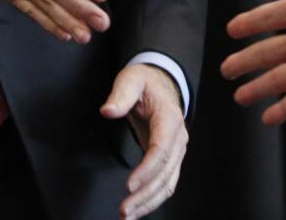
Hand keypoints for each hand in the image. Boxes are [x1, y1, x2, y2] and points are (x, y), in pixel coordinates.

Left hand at [101, 64, 187, 219]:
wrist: (160, 83)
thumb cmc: (144, 81)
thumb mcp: (131, 79)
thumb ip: (120, 95)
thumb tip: (108, 111)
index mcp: (169, 118)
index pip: (161, 150)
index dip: (146, 170)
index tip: (129, 186)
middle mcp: (178, 138)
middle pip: (165, 173)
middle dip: (145, 194)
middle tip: (124, 209)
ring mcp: (176, 150)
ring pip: (168, 184)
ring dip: (149, 202)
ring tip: (127, 215)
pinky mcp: (170, 159)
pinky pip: (166, 183)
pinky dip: (153, 199)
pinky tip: (138, 209)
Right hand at [221, 0, 285, 124]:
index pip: (270, 16)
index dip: (250, 22)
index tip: (231, 28)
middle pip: (268, 51)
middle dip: (246, 60)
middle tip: (226, 67)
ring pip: (278, 78)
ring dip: (259, 87)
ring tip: (239, 96)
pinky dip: (283, 109)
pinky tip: (268, 118)